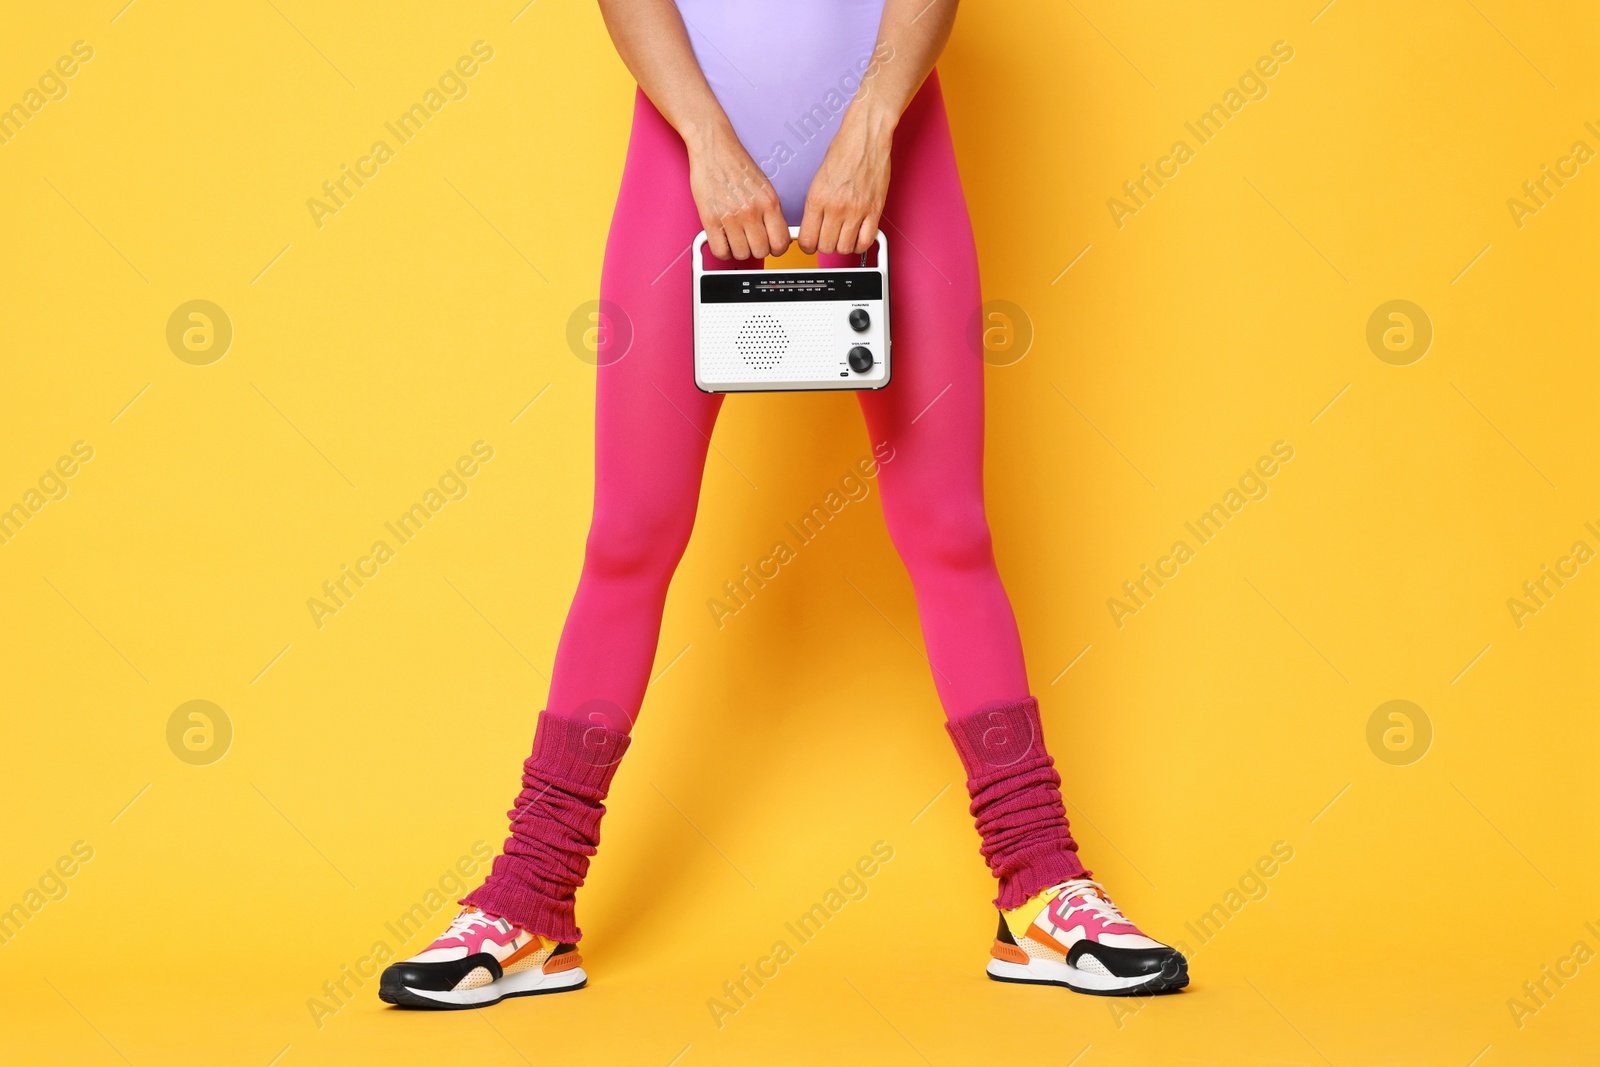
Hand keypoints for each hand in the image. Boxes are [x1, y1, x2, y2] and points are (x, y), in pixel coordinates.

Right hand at [687, 122, 789, 260]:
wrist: (713, 147)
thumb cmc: (736, 164)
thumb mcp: (764, 186)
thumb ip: (771, 211)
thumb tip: (777, 234)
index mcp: (769, 202)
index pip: (781, 242)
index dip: (776, 248)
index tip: (771, 245)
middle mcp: (752, 211)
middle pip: (761, 251)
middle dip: (756, 249)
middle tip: (750, 240)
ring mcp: (730, 216)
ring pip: (741, 254)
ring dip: (738, 250)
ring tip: (735, 238)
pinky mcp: (710, 218)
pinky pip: (720, 251)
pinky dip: (722, 250)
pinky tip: (722, 240)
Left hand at [798, 105, 893, 255]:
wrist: (866, 135)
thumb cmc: (844, 150)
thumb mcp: (818, 178)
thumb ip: (815, 205)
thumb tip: (811, 225)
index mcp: (817, 198)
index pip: (807, 240)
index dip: (807, 245)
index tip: (811, 242)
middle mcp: (836, 207)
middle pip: (825, 247)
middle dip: (825, 245)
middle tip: (827, 236)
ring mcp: (857, 210)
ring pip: (845, 248)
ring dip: (842, 245)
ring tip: (843, 235)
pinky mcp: (875, 210)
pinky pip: (866, 241)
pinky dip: (860, 244)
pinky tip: (857, 236)